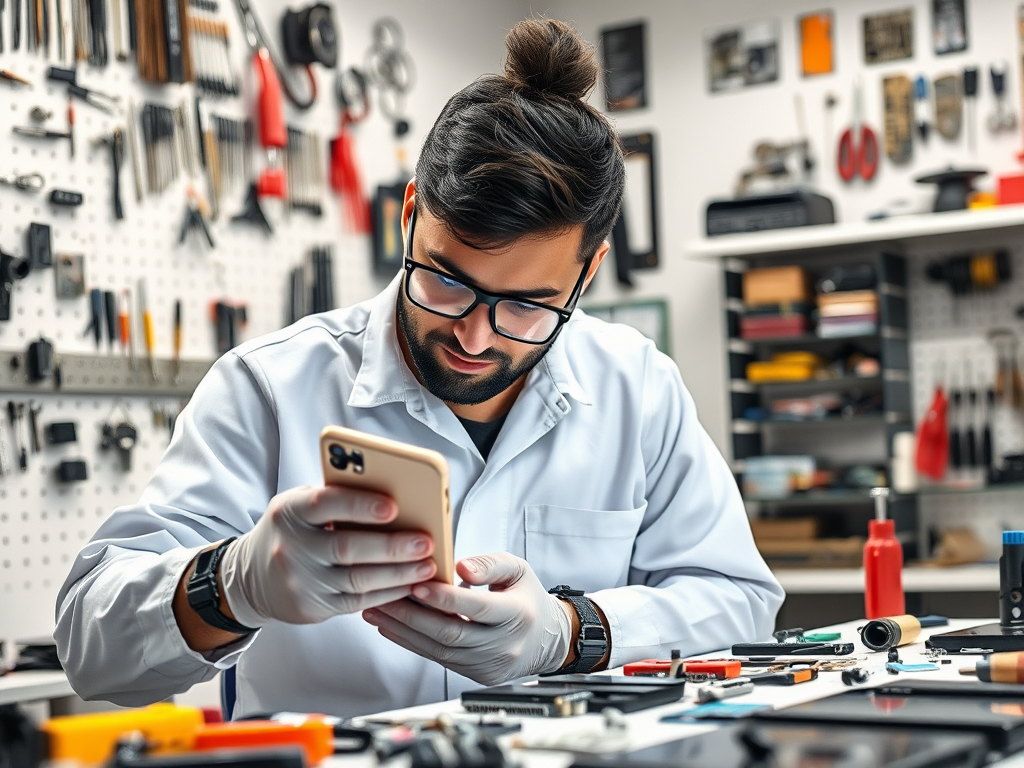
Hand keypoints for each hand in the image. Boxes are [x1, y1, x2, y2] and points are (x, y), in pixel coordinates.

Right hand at [219, 485, 436, 626]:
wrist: (251, 577)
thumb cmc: (292, 531)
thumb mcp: (300, 506)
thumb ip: (336, 499)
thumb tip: (394, 499)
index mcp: (290, 512)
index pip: (325, 504)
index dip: (360, 506)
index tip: (394, 506)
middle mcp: (291, 547)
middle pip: (347, 548)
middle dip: (392, 546)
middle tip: (426, 542)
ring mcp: (300, 581)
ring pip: (357, 580)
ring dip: (399, 574)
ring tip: (428, 565)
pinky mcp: (312, 608)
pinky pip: (357, 602)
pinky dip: (388, 594)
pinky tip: (410, 585)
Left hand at [362, 552, 571, 685]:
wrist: (546, 640)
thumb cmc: (527, 598)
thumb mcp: (519, 569)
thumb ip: (490, 564)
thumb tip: (460, 566)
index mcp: (517, 614)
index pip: (477, 608)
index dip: (445, 598)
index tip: (416, 584)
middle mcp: (504, 644)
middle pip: (451, 633)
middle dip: (411, 615)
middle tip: (382, 597)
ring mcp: (489, 664)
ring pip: (440, 650)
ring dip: (403, 630)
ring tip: (376, 610)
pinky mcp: (476, 674)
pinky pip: (438, 659)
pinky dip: (412, 643)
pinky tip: (390, 627)